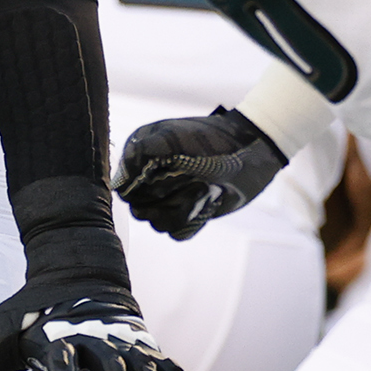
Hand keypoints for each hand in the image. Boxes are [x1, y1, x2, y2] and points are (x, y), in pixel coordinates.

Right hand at [116, 108, 287, 239]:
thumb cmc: (212, 140)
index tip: (162, 175)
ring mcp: (170, 198)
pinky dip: (193, 220)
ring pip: (158, 223)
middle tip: (189, 178)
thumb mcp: (172, 138)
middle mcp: (151, 180)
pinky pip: (178, 232)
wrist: (250, 150)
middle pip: (139, 210)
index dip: (141, 188)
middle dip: (166, 199)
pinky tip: (207, 200)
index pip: (124, 189)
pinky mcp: (188, 214)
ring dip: (182, 208)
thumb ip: (140, 154)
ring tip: (202, 187)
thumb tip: (119, 184)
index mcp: (140, 158)